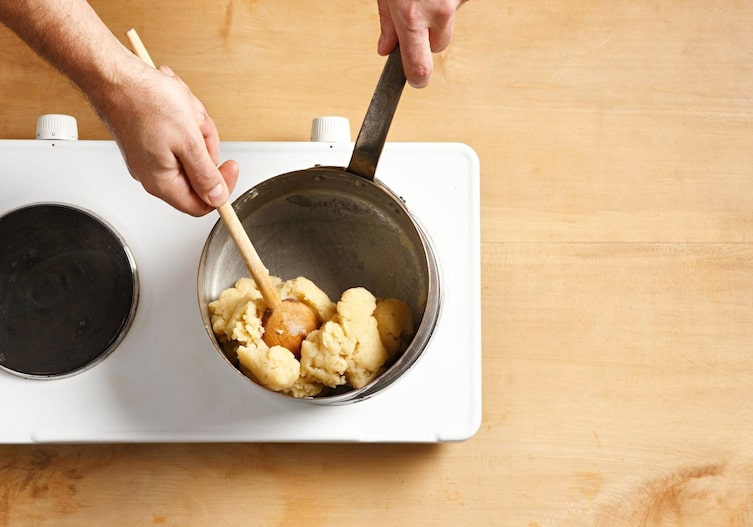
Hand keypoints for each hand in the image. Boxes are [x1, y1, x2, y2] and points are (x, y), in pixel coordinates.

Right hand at [90, 59, 237, 216]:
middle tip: (197, 125)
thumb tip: (217, 198)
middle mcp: (154, 173)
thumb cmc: (144, 102)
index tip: (231, 166)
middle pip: (199, 172)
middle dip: (205, 144)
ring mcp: (151, 156)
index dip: (221, 188)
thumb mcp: (188, 141)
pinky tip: (175, 105)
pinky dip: (184, 119)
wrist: (114, 75)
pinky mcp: (151, 139)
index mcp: (161, 182)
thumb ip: (205, 175)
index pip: (201, 205)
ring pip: (192, 149)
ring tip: (183, 109)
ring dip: (195, 126)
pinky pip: (180, 135)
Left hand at [377, 0, 464, 87]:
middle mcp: (439, 12)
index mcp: (412, 16)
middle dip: (428, 35)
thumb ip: (387, 21)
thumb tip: (386, 48)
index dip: (418, 78)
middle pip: (438, 45)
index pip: (420, 68)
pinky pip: (458, 4)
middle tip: (417, 12)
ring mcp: (458, 1)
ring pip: (449, 24)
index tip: (416, 80)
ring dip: (439, 14)